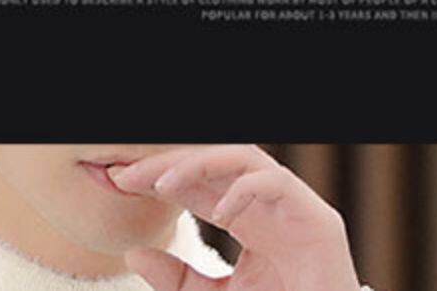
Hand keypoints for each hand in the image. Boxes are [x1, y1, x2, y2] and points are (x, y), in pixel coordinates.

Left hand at [110, 147, 359, 290]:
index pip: (196, 182)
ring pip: (241, 159)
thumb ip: (178, 278)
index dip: (158, 177)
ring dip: (199, 165)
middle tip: (127, 175)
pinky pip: (276, 184)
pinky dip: (245, 191)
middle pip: (213, 162)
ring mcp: (292, 206)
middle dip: (169, 164)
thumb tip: (132, 254)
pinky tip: (221, 214)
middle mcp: (266, 203)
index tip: (118, 182)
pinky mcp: (318, 218)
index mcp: (245, 216)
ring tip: (163, 184)